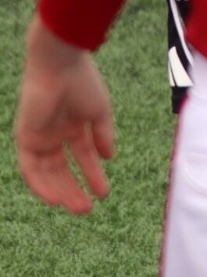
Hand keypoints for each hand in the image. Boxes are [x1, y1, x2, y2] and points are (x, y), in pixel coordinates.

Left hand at [15, 16, 114, 213]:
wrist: (60, 65)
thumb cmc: (83, 82)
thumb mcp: (99, 112)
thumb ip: (103, 135)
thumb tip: (110, 158)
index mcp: (73, 125)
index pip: (82, 157)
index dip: (92, 175)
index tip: (104, 193)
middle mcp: (55, 135)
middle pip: (62, 170)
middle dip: (75, 190)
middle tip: (88, 210)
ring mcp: (39, 138)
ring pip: (47, 174)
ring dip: (61, 192)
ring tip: (78, 208)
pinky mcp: (26, 139)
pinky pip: (31, 169)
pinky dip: (41, 185)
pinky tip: (56, 198)